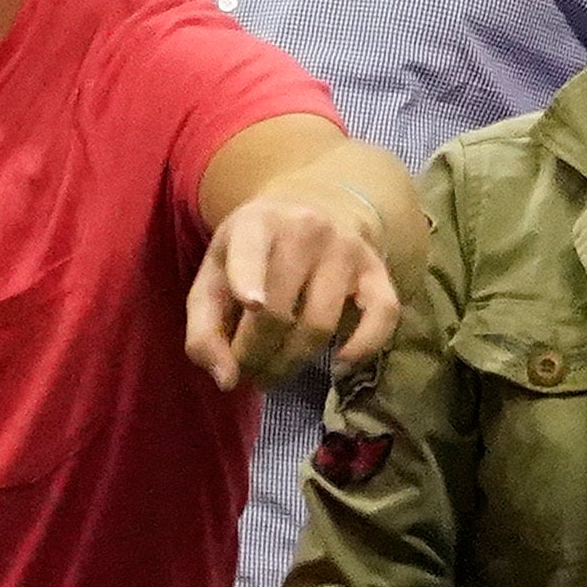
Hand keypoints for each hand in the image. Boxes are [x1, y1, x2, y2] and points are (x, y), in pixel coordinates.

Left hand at [187, 187, 397, 387]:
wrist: (313, 205)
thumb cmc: (251, 256)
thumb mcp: (214, 277)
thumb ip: (203, 331)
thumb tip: (226, 381)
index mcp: (256, 223)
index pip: (251, 251)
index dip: (250, 278)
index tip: (253, 304)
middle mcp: (305, 228)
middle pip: (279, 311)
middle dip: (257, 356)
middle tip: (248, 374)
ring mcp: (346, 247)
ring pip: (320, 324)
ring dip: (293, 363)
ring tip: (275, 374)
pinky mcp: (377, 269)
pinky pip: (382, 314)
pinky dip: (363, 347)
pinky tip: (338, 364)